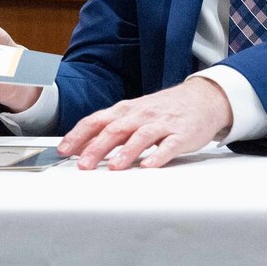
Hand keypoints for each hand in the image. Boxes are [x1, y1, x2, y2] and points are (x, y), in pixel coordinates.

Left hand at [58, 76, 232, 169]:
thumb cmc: (163, 109)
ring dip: (126, 152)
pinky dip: (158, 156)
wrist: (202, 98)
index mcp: (125, 111)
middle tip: (83, 165)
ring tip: (114, 167)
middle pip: (115, 130)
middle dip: (97, 148)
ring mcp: (162, 124)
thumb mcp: (133, 114)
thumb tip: (81, 146)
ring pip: (140, 136)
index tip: (64, 150)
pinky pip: (169, 145)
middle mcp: (141, 115)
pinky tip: (149, 166)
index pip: (96, 121)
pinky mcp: (181, 134)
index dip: (79, 135)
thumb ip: (109, 128)